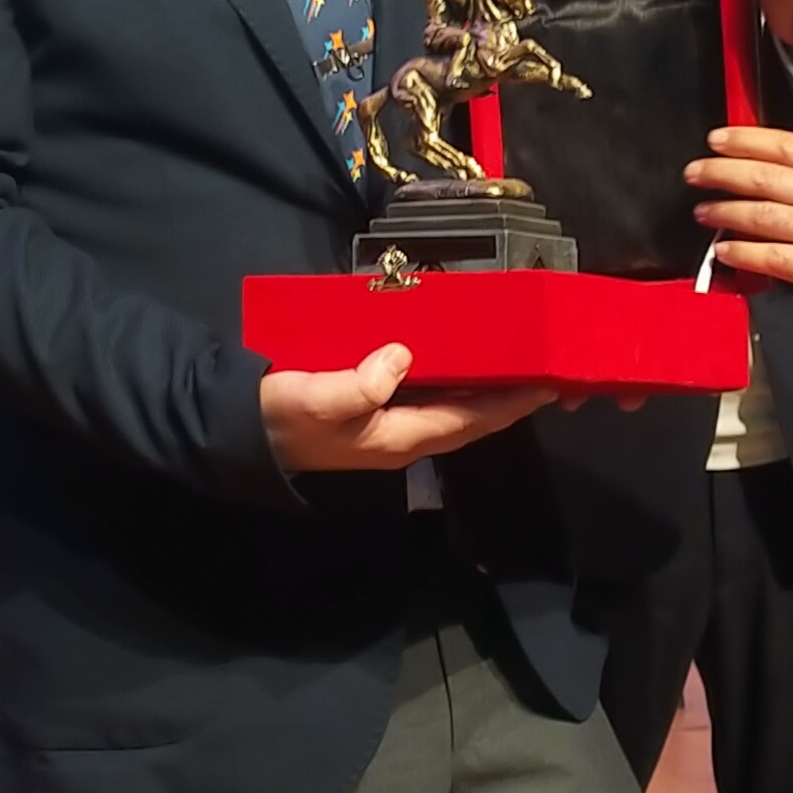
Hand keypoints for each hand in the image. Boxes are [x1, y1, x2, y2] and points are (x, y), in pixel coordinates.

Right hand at [261, 344, 552, 472]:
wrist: (245, 430)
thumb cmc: (283, 416)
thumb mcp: (318, 399)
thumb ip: (360, 382)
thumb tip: (402, 355)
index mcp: (402, 438)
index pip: (471, 421)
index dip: (510, 404)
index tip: (547, 384)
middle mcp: (406, 436)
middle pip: (472, 418)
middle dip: (510, 399)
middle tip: (546, 369)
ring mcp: (393, 427)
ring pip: (456, 409)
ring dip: (488, 390)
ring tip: (518, 361)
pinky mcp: (379, 411)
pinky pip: (433, 397)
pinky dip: (458, 381)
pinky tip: (466, 359)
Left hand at [686, 127, 792, 325]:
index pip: (785, 145)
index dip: (746, 139)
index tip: (720, 138)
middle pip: (762, 176)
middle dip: (722, 172)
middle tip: (697, 171)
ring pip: (759, 214)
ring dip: (724, 211)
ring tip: (703, 211)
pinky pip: (770, 257)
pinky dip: (742, 252)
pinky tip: (725, 251)